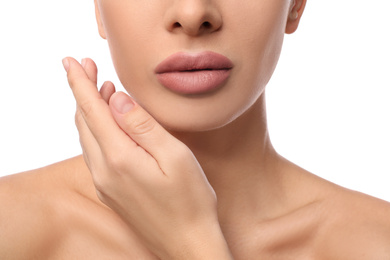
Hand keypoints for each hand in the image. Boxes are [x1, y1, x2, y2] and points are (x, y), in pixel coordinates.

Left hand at [62, 57, 232, 258]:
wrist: (187, 245)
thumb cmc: (190, 201)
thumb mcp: (174, 155)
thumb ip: (143, 126)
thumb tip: (118, 99)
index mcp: (119, 158)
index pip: (92, 110)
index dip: (80, 83)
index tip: (71, 61)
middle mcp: (104, 171)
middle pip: (84, 122)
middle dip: (82, 91)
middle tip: (86, 67)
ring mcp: (105, 183)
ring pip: (87, 137)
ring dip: (90, 110)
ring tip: (100, 88)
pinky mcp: (111, 191)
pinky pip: (95, 153)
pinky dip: (97, 131)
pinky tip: (109, 124)